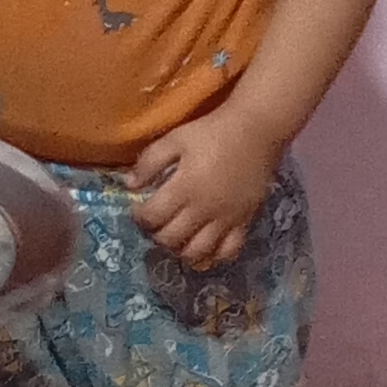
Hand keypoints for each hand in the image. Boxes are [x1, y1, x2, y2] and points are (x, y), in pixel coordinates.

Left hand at [130, 102, 280, 266]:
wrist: (256, 130)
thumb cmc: (212, 133)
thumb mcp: (175, 139)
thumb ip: (149, 162)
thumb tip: (130, 185)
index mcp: (184, 188)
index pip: (153, 217)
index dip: (139, 218)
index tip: (138, 210)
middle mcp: (204, 209)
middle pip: (171, 238)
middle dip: (157, 235)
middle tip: (157, 224)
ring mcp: (226, 219)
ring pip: (197, 251)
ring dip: (181, 251)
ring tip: (178, 238)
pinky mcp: (244, 221)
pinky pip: (228, 251)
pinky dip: (214, 256)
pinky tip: (205, 249)